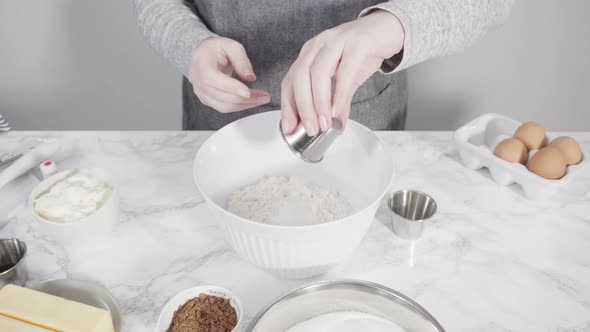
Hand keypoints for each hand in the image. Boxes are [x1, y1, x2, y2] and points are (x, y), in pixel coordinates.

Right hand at [188, 37, 270, 112]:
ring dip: (246, 105)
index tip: (249, 92)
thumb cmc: (216, 49)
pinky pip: (224, 108)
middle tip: (265, 96)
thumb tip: (250, 77)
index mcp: (201, 66)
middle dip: (247, 98)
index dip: (232, 87)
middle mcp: (198, 83)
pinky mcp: (207, 100)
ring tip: (261, 99)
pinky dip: (240, 106)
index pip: (214, 80)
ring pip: (225, 106)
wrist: (203, 55)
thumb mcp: (230, 46)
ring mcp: (202, 94)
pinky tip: (251, 101)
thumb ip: (241, 60)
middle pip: (223, 96)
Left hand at [280, 11, 404, 134]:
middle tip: (311, 129)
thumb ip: (338, 101)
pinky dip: (339, 94)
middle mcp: (319, 45)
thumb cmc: (363, 51)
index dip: (288, 106)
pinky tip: (338, 110)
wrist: (388, 29)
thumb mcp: (347, 79)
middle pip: (300, 77)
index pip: (290, 81)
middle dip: (303, 107)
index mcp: (310, 53)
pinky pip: (344, 71)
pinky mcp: (357, 43)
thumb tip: (334, 124)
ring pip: (318, 73)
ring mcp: (336, 42)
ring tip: (325, 123)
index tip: (290, 128)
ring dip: (319, 102)